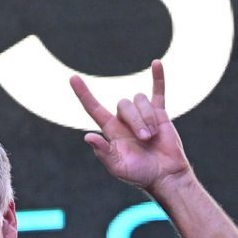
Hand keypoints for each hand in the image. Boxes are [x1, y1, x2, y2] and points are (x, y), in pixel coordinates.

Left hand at [69, 60, 192, 194]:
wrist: (164, 175)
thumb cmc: (140, 174)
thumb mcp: (118, 167)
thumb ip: (103, 153)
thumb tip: (87, 137)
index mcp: (111, 131)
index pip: (93, 108)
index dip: (83, 94)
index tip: (73, 78)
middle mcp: (124, 120)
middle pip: (123, 104)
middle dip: (136, 120)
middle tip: (145, 139)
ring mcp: (142, 114)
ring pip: (139, 99)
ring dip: (147, 117)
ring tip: (153, 136)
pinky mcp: (159, 113)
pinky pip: (158, 91)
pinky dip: (158, 77)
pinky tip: (156, 63)